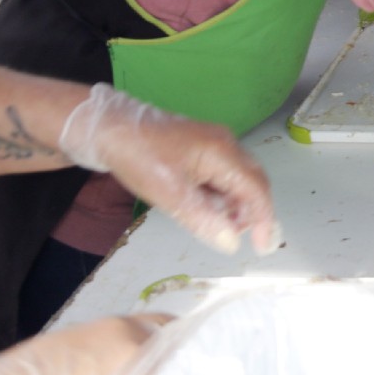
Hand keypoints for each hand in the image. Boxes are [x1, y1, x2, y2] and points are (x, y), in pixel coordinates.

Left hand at [58, 84, 275, 253]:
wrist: (110, 127)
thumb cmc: (138, 158)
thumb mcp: (169, 194)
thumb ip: (203, 219)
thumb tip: (232, 244)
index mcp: (222, 153)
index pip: (256, 189)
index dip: (263, 219)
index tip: (262, 248)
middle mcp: (226, 144)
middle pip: (254, 181)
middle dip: (252, 212)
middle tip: (239, 238)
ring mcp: (215, 143)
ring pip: (240, 178)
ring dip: (237, 204)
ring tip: (220, 226)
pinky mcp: (202, 147)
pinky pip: (224, 173)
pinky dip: (223, 194)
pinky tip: (207, 207)